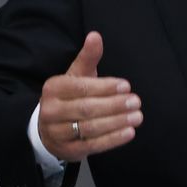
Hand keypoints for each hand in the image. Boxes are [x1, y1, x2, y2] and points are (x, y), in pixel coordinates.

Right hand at [38, 31, 142, 160]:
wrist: (49, 129)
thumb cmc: (69, 97)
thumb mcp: (76, 75)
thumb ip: (88, 57)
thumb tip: (95, 35)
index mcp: (53, 88)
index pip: (82, 87)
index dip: (105, 87)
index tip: (127, 86)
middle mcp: (51, 110)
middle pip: (86, 108)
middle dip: (114, 105)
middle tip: (136, 102)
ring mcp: (57, 132)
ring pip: (90, 128)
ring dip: (116, 123)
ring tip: (137, 117)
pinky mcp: (67, 151)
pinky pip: (92, 145)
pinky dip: (112, 139)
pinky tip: (129, 132)